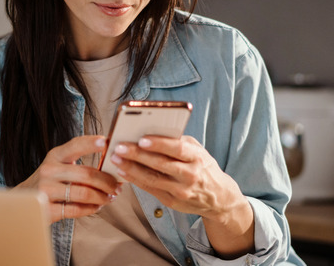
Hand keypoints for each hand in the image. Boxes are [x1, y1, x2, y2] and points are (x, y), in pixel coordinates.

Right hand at [15, 135, 121, 222]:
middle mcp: (48, 170)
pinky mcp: (46, 209)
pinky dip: (91, 209)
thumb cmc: (49, 181)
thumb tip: (111, 164)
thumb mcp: (58, 165)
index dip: (92, 143)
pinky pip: (76, 210)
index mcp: (54, 156)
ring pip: (84, 193)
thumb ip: (78, 162)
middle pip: (86, 174)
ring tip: (109, 198)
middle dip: (107, 182)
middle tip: (117, 187)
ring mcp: (46, 190)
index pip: (75, 145)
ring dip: (102, 197)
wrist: (23, 200)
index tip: (107, 142)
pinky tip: (97, 206)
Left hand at [110, 135, 253, 257]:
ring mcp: (181, 191)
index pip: (178, 149)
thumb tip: (151, 131)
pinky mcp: (172, 202)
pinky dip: (135, 180)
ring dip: (131, 168)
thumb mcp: (198, 150)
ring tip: (115, 158)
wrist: (218, 197)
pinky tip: (122, 172)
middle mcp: (190, 175)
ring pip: (152, 179)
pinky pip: (150, 189)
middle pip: (161, 164)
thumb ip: (178, 141)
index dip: (159, 144)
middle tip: (119, 147)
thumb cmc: (203, 167)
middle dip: (137, 155)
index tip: (141, 139)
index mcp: (198, 157)